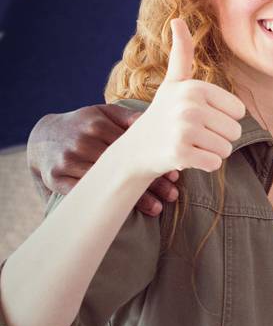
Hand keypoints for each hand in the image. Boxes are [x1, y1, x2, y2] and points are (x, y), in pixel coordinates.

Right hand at [28, 105, 180, 215]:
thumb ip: (127, 117)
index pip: (133, 146)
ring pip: (105, 182)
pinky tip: (121, 212)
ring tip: (156, 208)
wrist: (43, 136)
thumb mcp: (102, 113)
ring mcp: (67, 160)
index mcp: (97, 124)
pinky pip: (82, 193)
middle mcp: (82, 142)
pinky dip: (104, 203)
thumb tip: (156, 123)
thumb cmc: (83, 124)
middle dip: (150, 182)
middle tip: (173, 195)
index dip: (156, 160)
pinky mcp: (55, 178)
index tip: (175, 175)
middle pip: (122, 166)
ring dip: (132, 198)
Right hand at [121, 20, 246, 178]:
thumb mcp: (174, 82)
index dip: (222, 118)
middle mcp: (189, 105)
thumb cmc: (163, 113)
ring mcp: (183, 129)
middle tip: (192, 133)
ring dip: (211, 151)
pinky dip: (204, 164)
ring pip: (227, 148)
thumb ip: (182, 52)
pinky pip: (215, 163)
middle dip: (218, 137)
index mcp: (195, 87)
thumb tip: (177, 18)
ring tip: (188, 143)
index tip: (197, 116)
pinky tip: (184, 157)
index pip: (239, 111)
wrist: (135, 149)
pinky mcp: (180, 153)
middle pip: (235, 131)